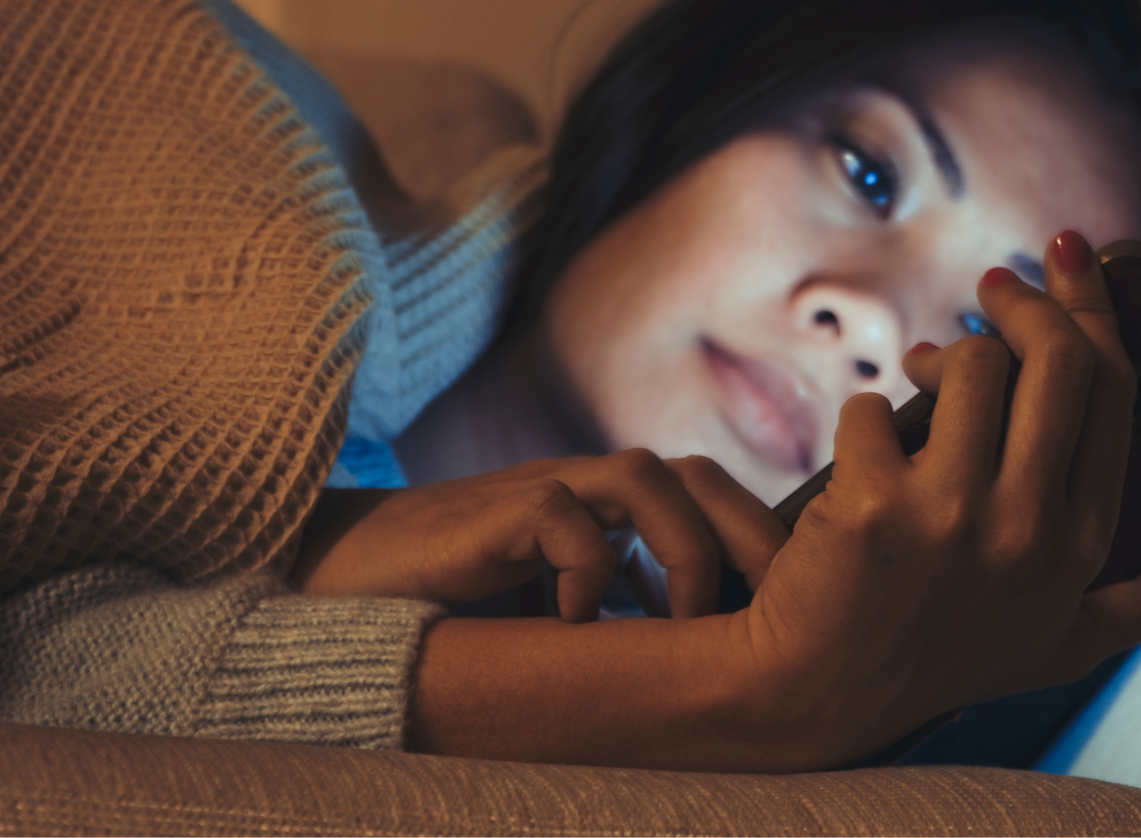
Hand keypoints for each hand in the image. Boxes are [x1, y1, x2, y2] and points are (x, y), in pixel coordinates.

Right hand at [292, 450, 786, 620]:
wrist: (343, 587)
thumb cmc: (460, 604)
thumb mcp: (566, 611)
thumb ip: (630, 613)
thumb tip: (715, 663)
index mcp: (614, 513)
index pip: (715, 500)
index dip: (762, 543)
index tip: (797, 612)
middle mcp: (585, 492)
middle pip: (699, 477)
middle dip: (750, 537)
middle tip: (776, 612)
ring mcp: (538, 494)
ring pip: (644, 478)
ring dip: (681, 549)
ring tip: (682, 622)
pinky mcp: (487, 514)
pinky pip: (559, 514)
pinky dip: (585, 568)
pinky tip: (580, 622)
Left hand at [737, 229, 1140, 760]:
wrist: (816, 695)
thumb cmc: (941, 660)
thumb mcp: (1062, 645)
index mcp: (1082, 545)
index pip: (1112, 392)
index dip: (1094, 311)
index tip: (1074, 261)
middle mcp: (1030, 530)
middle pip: (1055, 359)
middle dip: (1022, 302)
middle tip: (993, 289)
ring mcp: (952, 518)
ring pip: (970, 368)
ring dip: (940, 360)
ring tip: (918, 378)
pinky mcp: (874, 508)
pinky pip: (872, 410)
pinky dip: (863, 417)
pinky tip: (860, 454)